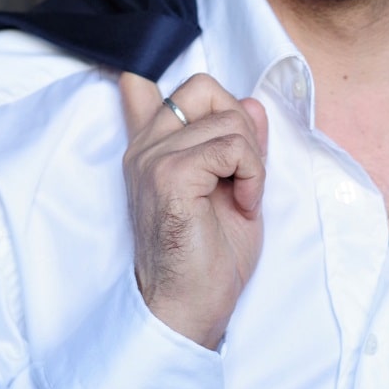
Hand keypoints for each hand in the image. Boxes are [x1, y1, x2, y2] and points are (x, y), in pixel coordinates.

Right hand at [119, 72, 267, 349]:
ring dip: (253, 159)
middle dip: (241, 125)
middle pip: (206, 88)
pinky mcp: (171, 175)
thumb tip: (251, 103)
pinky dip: (253, 174)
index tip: (134, 80)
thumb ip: (236, 143)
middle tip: (241, 175)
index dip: (144, 79)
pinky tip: (243, 205)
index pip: (141, 90)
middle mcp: (145, 148)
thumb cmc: (209, 259)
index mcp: (152, 150)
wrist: (190, 310)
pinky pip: (233, 146)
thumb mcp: (231, 189)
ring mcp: (154, 159)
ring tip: (242, 198)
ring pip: (230, 118)